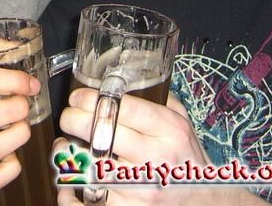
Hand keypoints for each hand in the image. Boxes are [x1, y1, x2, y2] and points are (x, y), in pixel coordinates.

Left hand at [57, 90, 258, 205]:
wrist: (205, 200)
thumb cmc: (186, 157)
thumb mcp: (182, 122)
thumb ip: (157, 100)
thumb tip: (124, 79)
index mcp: (170, 129)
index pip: (125, 108)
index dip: (93, 99)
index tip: (78, 97)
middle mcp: (156, 158)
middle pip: (103, 134)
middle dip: (75, 121)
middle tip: (68, 117)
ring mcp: (143, 187)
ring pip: (92, 167)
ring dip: (70, 154)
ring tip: (65, 145)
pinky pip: (91, 199)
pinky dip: (74, 189)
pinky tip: (70, 178)